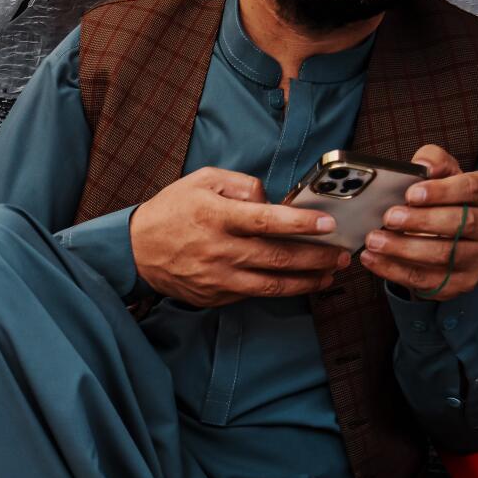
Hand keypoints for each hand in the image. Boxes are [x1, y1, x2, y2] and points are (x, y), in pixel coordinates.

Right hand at [130, 167, 345, 307]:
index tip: (329, 225)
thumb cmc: (171, 211)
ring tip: (329, 275)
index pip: (267, 222)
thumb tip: (272, 200)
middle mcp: (219, 251)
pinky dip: (278, 290)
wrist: (135, 251)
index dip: (301, 224)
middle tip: (343, 255)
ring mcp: (217, 279)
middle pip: (279, 258)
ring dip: (306, 282)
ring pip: (272, 285)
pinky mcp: (213, 297)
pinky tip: (296, 283)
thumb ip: (242, 185)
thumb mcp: (202, 180)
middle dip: (318, 258)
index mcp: (217, 217)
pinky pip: (252, 295)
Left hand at [358, 145, 477, 302]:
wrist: (449, 239)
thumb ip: (434, 162)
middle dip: (421, 221)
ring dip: (404, 248)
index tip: (411, 194)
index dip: (442, 191)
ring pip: (444, 255)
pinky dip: (394, 269)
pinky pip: (427, 279)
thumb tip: (422, 164)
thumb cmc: (444, 201)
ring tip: (374, 240)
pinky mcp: (462, 282)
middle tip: (389, 218)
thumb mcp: (442, 175)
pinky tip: (372, 259)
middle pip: (461, 223)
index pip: (473, 188)